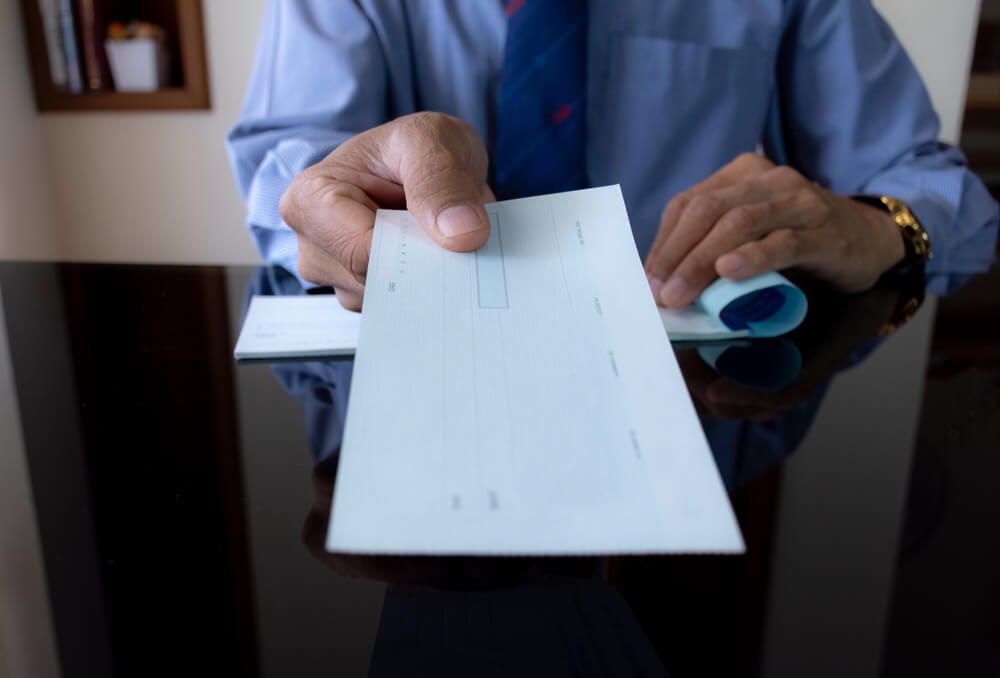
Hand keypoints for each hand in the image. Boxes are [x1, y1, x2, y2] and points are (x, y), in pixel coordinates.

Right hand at [279, 112, 494, 309]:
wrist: (422, 161)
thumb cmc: (411, 145)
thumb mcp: (427, 140)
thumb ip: (441, 181)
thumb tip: (462, 235)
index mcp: (311, 199)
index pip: (362, 253)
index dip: (414, 252)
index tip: (454, 241)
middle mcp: (313, 244)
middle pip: (376, 281)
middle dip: (424, 265)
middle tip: (462, 237)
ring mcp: (338, 275)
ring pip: (393, 299)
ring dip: (431, 276)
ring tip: (447, 239)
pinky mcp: (364, 294)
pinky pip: (401, 304)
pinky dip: (429, 285)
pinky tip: (441, 256)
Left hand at [644, 153, 904, 307]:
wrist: (870, 239)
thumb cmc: (798, 239)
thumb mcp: (750, 234)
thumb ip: (712, 245)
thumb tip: (662, 282)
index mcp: (741, 175)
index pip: (688, 204)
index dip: (664, 244)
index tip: (646, 280)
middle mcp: (768, 180)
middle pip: (708, 212)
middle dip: (677, 255)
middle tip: (660, 295)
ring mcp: (799, 202)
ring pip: (739, 224)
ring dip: (703, 261)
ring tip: (681, 294)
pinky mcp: (824, 233)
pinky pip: (783, 242)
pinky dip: (753, 258)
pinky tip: (731, 272)